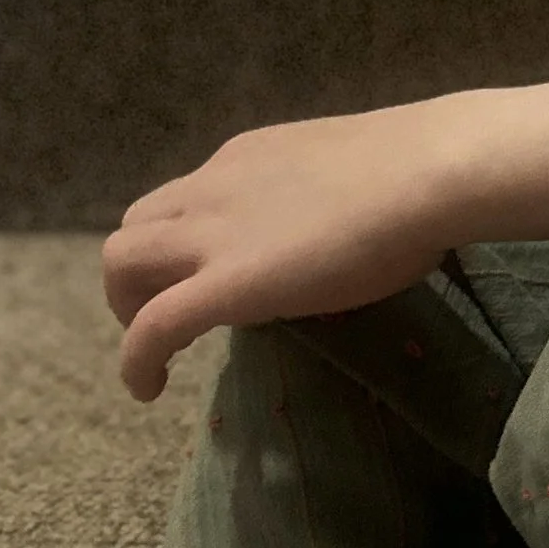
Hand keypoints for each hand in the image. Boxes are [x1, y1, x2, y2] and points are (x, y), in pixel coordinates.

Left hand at [103, 107, 465, 400]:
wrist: (428, 173)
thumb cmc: (418, 173)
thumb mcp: (347, 177)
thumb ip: (319, 202)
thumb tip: (335, 231)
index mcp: (245, 159)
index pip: (185, 197)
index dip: (182, 242)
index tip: (206, 276)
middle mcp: (213, 187)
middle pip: (136, 225)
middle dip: (139, 276)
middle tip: (174, 316)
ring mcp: (213, 234)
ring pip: (121, 262)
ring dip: (126, 309)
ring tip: (154, 353)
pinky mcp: (224, 283)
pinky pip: (152, 324)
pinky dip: (136, 359)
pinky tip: (148, 388)